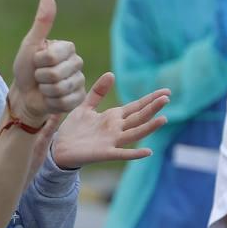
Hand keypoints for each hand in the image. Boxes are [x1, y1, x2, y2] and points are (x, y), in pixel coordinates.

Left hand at [10, 0, 85, 123]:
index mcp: (67, 48)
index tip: (36, 61)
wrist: (25, 94)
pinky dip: (52, 102)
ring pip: (60, 89)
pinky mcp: (78, 98)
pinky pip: (65, 102)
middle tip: (39, 76)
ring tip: (44, 87)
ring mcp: (79, 81)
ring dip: (45, 90)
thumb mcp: (30, 45)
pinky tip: (50, 98)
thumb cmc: (26, 68)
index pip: (52, 56)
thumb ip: (41, 23)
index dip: (39, 61)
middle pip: (57, 74)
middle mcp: (77, 63)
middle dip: (41, 77)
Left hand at [52, 72, 169, 168]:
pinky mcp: (105, 153)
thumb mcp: (85, 107)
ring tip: (163, 119)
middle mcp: (116, 128)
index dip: (150, 99)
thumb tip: (111, 74)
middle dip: (152, 108)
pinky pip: (122, 153)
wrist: (59, 149)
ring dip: (149, 127)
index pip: (136, 107)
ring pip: (135, 133)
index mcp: (113, 117)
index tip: (166, 92)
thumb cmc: (73, 129)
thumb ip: (98, 92)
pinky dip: (135, 153)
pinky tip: (148, 151)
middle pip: (139, 117)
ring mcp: (112, 141)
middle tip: (166, 98)